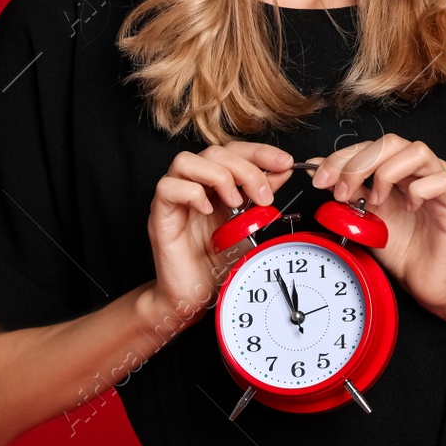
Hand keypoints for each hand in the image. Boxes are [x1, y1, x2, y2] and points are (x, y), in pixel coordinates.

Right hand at [146, 141, 297, 323]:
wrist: (194, 294)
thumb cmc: (217, 261)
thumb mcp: (250, 224)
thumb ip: (261, 196)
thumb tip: (282, 171)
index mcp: (215, 183)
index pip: (234, 150)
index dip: (260, 151)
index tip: (285, 162)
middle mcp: (193, 185)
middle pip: (214, 152)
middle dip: (246, 168)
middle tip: (264, 195)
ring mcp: (174, 199)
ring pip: (186, 161)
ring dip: (218, 176)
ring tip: (235, 202)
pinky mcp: (160, 215)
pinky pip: (167, 187)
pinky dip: (191, 193)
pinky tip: (208, 211)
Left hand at [306, 135, 445, 313]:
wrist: (423, 280)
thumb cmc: (400, 249)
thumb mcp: (364, 218)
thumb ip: (347, 192)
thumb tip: (318, 171)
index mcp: (397, 171)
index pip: (369, 146)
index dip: (342, 158)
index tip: (320, 179)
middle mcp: (419, 172)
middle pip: (390, 142)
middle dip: (358, 164)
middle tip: (342, 192)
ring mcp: (439, 184)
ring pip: (417, 151)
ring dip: (387, 173)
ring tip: (377, 200)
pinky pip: (441, 180)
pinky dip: (418, 191)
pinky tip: (409, 208)